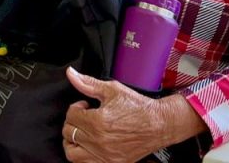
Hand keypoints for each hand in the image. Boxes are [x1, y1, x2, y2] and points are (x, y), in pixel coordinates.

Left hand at [62, 67, 197, 162]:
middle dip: (74, 122)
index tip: (85, 106)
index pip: (71, 116)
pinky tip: (89, 146)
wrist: (159, 124)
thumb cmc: (138, 107)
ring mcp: (104, 156)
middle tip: (85, 117)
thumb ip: (88, 83)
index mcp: (97, 122)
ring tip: (82, 133)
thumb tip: (71, 74)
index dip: (76, 107)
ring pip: (72, 152)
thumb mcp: (112, 90)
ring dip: (73, 141)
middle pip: (69, 132)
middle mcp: (99, 141)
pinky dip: (83, 155)